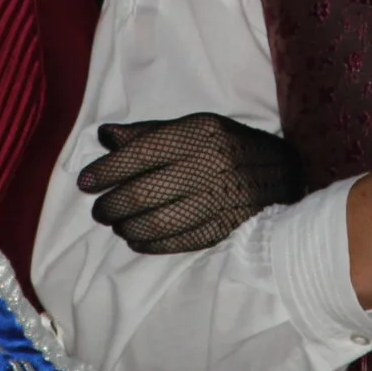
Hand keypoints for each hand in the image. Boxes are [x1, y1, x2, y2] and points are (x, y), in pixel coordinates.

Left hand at [76, 113, 304, 253]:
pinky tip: (136, 238)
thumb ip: (148, 132)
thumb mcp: (194, 127)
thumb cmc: (230, 146)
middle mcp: (212, 165)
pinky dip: (150, 243)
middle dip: (112, 204)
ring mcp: (221, 200)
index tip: (86, 182)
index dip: (107, 170)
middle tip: (98, 209)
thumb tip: (103, 136)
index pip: (141, 153)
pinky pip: (178, 242)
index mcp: (201, 133)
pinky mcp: (226, 229)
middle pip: (145, 192)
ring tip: (115, 223)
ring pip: (157, 222)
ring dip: (126, 226)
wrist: (285, 174)